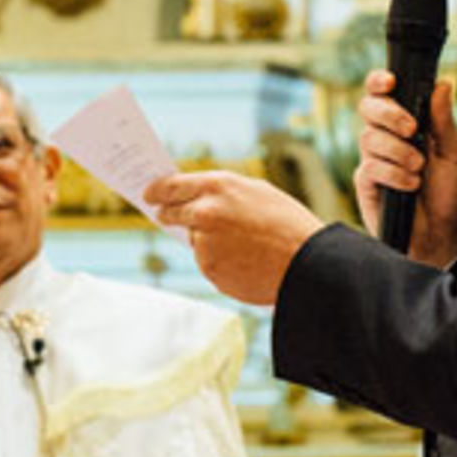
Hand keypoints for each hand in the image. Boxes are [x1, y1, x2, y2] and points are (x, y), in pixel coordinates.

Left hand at [144, 171, 324, 305]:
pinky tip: (246, 261)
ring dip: (207, 242)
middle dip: (170, 215)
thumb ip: (222, 194)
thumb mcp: (256, 192)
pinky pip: (209, 263)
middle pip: (172, 213)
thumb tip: (193, 200)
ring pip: (195, 241)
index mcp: (218, 187)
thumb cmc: (287, 223)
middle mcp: (205, 213)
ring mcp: (205, 244)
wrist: (308, 263)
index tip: (148, 194)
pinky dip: (221, 263)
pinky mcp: (210, 270)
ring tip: (242, 245)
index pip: (171, 186)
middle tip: (166, 216)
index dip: (157, 190)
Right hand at [352, 72, 456, 267]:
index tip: (391, 82)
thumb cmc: (449, 194)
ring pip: (369, 137)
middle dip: (389, 114)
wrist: (441, 235)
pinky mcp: (366, 183)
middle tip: (412, 129)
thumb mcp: (455, 155)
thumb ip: (444, 122)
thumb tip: (442, 84)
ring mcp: (373, 159)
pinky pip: (370, 166)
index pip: (383, 93)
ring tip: (419, 168)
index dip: (380, 81)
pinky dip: (394, 173)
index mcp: (407, 123)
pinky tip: (411, 184)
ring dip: (398, 151)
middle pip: (368, 108)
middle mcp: (386, 137)